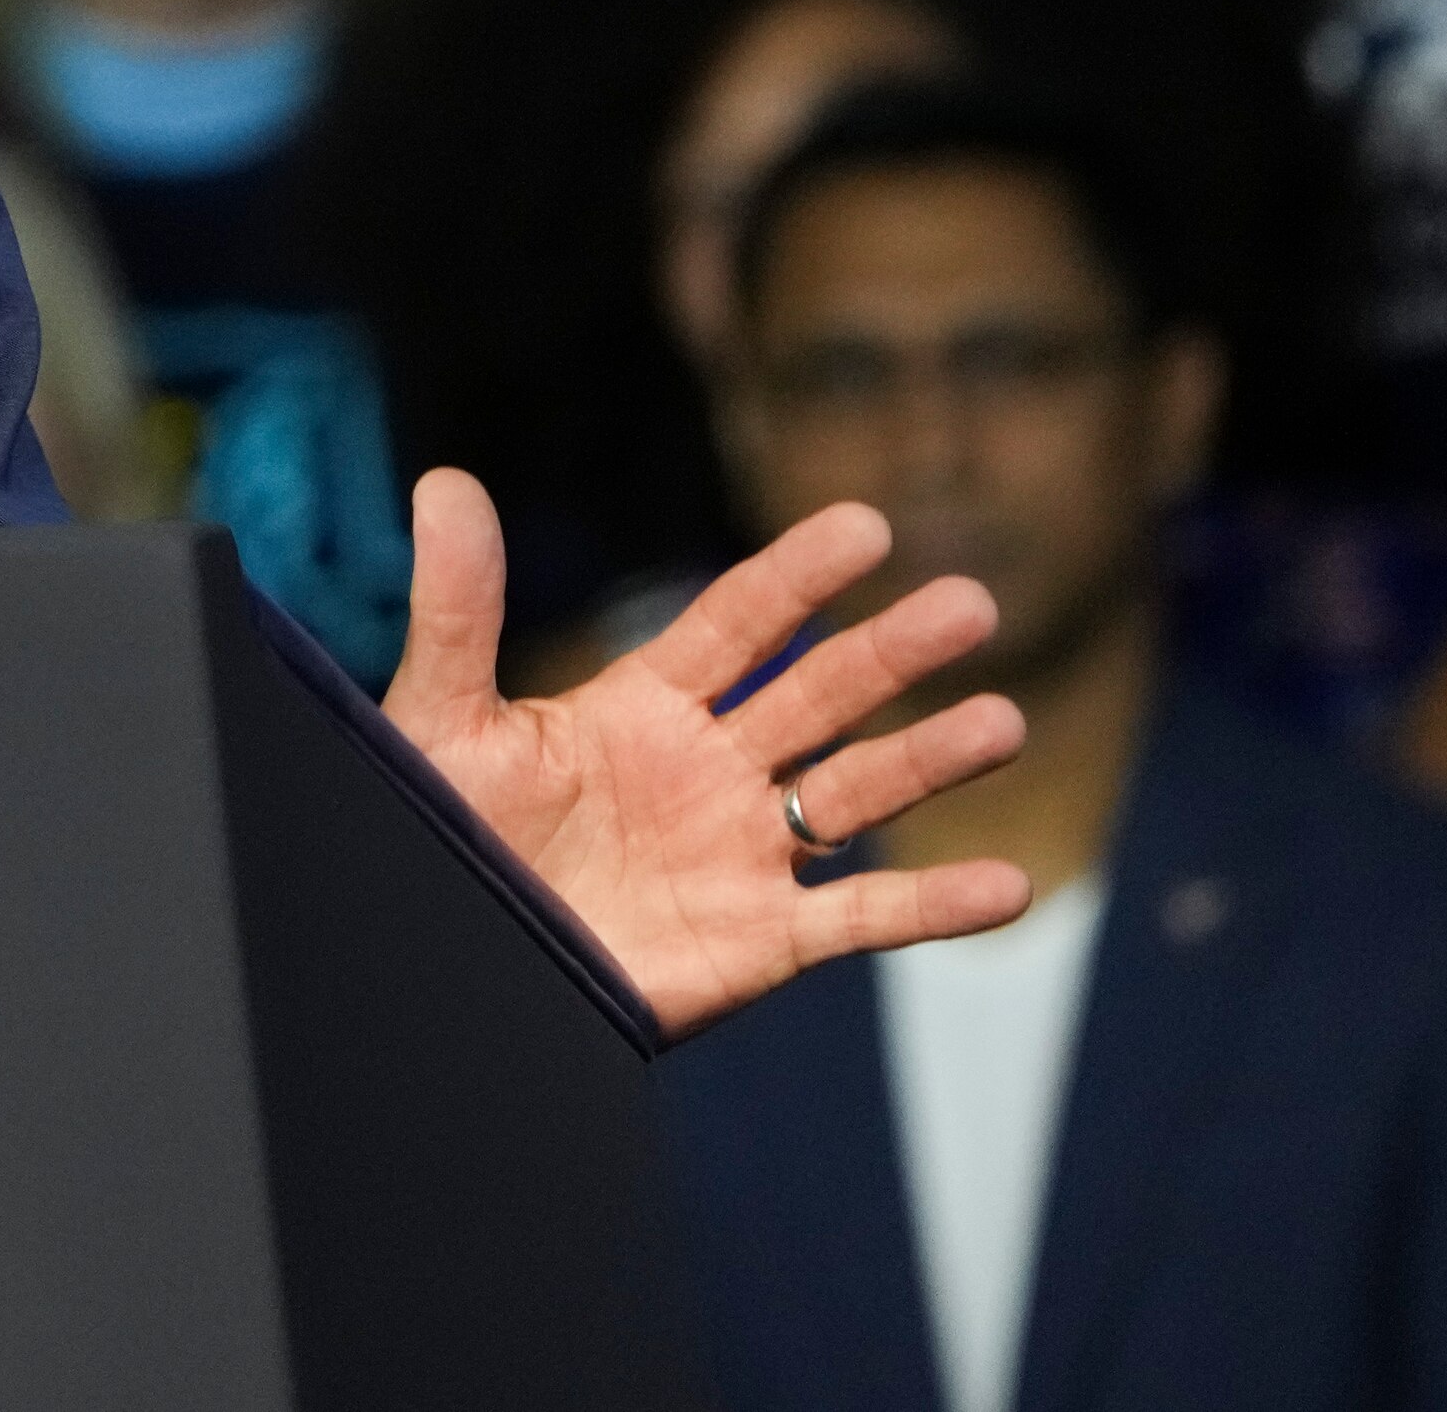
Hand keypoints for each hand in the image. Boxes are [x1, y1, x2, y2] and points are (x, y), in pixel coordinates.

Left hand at [382, 468, 1031, 1037]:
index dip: (797, 577)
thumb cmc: (439, 837)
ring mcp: (743, 854)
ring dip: (932, 759)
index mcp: (641, 709)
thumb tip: (445, 482)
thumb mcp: (445, 720)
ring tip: (1004, 721)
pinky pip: (862, 919)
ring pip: (859, 794)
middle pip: (821, 696)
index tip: (865, 525)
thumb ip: (457, 610)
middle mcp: (710, 771)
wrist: (449, 965)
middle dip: (893, 653)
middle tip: (970, 603)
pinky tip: (1007, 886)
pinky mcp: (761, 941)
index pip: (736, 625)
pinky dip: (933, 906)